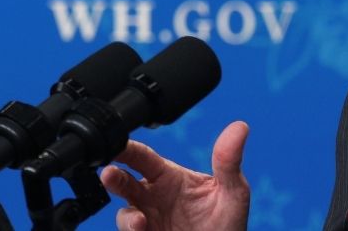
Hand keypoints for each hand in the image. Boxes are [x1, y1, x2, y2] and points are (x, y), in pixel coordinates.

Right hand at [100, 121, 250, 230]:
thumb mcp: (233, 192)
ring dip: (127, 217)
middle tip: (108, 173)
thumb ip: (229, 161)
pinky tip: (143, 229)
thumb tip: (240, 127)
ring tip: (139, 221)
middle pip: (123, 182)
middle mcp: (152, 197)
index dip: (126, 148)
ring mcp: (147, 221)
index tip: (115, 141)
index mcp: (167, 176)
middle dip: (112, 176)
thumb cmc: (228, 224)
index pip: (142, 157)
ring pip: (125, 215)